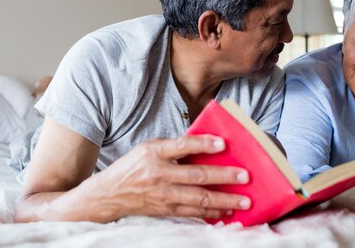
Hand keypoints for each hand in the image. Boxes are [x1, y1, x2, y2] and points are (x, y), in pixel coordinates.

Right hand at [91, 134, 250, 219]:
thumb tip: (206, 142)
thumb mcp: (149, 148)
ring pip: (197, 199)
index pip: (182, 146)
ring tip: (244, 201)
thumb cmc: (134, 165)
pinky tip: (227, 211)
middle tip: (245, 177)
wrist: (109, 194)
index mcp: (154, 153)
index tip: (223, 143)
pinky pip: (192, 212)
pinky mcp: (165, 210)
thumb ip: (174, 146)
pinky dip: (211, 212)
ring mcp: (162, 195)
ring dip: (223, 200)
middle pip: (196, 176)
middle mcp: (158, 174)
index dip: (203, 144)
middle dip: (223, 177)